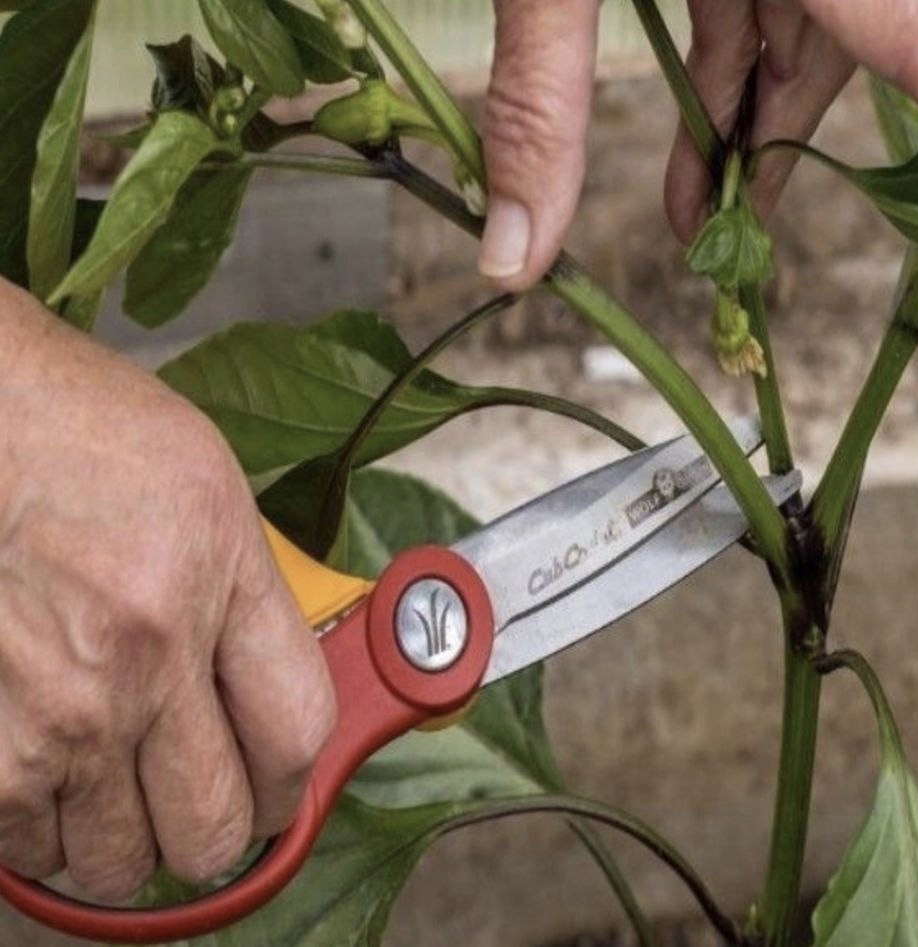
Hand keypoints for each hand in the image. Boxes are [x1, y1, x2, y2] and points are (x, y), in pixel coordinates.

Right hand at [0, 279, 334, 901]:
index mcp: (212, 582)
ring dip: (122, 839)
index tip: (278, 790)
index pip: (296, 738)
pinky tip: (45, 773)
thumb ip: (251, 604)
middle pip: (214, 828)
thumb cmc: (81, 440)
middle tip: (197, 804)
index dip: (294, 784)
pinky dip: (40, 829)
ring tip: (113, 787)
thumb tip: (268, 702)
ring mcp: (47, 715)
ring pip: (116, 861)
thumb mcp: (211, 495)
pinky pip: (24, 849)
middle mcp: (136, 660)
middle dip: (215, 831)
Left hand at [476, 0, 917, 289]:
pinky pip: (759, 9)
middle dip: (824, 154)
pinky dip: (726, 82)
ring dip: (753, 136)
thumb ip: (540, 104)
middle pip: (872, 48)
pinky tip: (694, 166)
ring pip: (807, 39)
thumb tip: (518, 264)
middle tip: (885, 241)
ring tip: (706, 230)